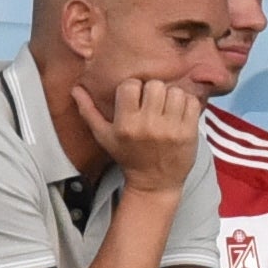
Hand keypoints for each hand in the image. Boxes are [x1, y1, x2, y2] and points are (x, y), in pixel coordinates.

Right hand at [72, 77, 201, 194]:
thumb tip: (75, 89)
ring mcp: (170, 129)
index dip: (134, 88)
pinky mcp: (188, 133)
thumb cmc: (128, 156)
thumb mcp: (104, 136)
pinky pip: (192, 102)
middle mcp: (148, 126)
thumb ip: (88, 111)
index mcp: (125, 124)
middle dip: (154, 91)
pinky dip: (187, 104)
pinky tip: (179, 114)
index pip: (131, 85)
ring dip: (172, 96)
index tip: (135, 99)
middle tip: (153, 103)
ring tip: (166, 108)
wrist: (155, 182)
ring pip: (175, 91)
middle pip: (155, 85)